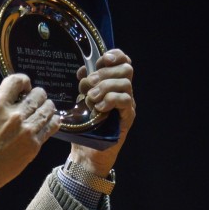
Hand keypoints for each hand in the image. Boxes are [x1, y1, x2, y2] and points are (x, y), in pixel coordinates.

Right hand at [0, 73, 60, 209]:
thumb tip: (11, 102)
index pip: (17, 80)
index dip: (23, 82)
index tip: (24, 88)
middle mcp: (13, 116)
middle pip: (38, 94)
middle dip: (37, 96)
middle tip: (34, 102)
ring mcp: (26, 130)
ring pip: (48, 108)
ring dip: (46, 107)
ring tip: (43, 111)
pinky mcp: (34, 145)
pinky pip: (52, 126)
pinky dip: (52, 121)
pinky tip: (48, 122)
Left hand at [68, 48, 135, 174]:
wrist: (87, 154)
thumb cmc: (84, 127)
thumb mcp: (80, 102)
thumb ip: (84, 86)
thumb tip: (82, 71)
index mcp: (113, 84)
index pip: (123, 61)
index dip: (115, 55)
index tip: (101, 59)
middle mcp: (123, 92)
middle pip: (126, 69)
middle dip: (105, 73)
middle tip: (89, 84)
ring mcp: (127, 104)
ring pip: (125, 84)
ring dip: (105, 87)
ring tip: (90, 98)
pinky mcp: (127, 118)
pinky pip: (125, 101)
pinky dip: (110, 100)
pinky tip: (98, 107)